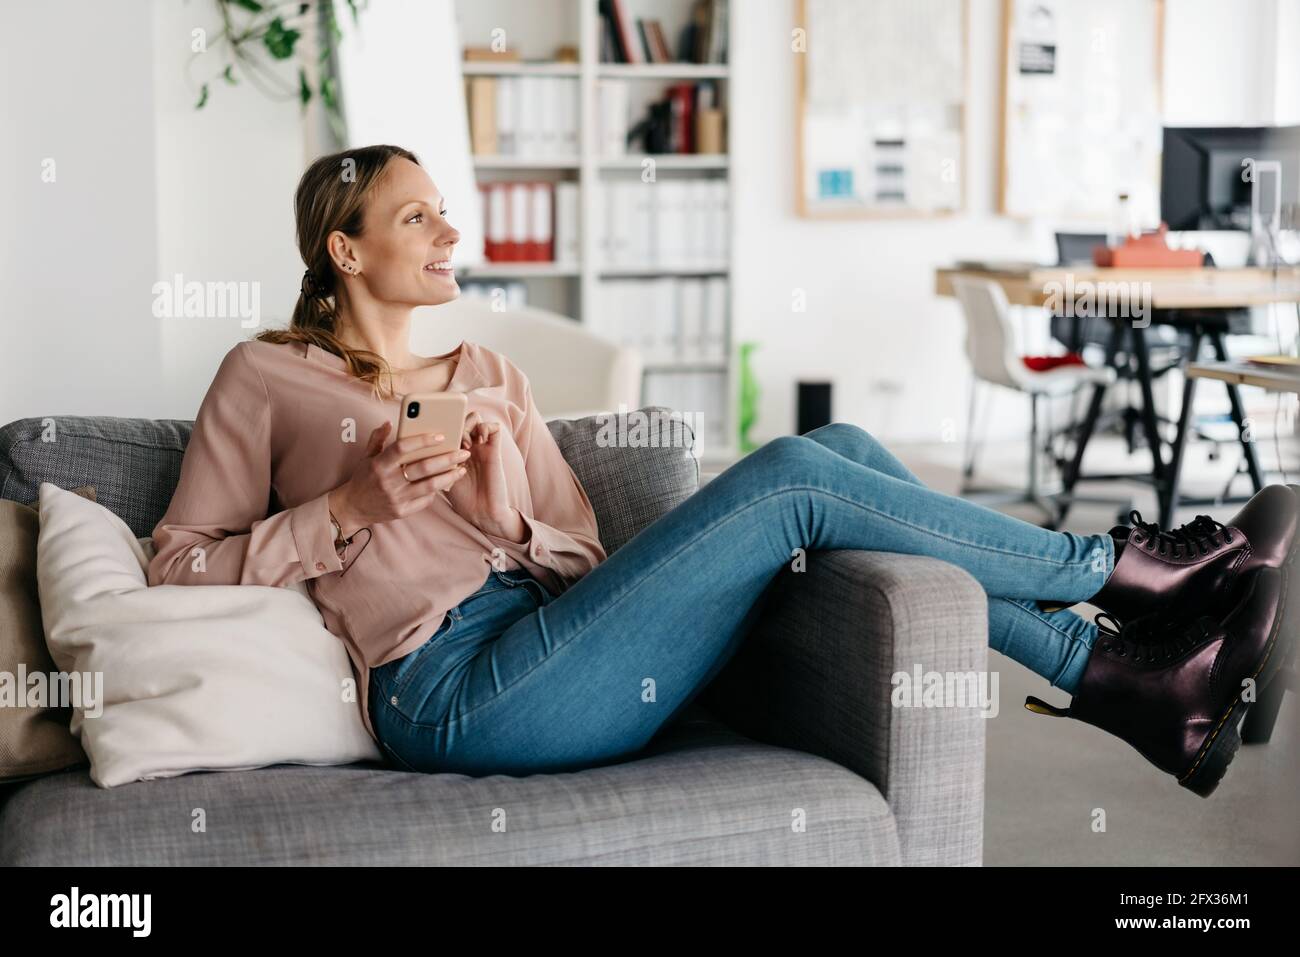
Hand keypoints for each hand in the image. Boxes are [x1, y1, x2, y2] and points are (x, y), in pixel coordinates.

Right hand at [329, 421, 470, 531]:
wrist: (352, 508)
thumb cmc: (363, 479)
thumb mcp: (366, 457)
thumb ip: (377, 439)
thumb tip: (389, 422)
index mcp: (379, 464)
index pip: (402, 448)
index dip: (422, 440)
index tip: (441, 436)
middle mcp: (388, 481)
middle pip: (423, 467)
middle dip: (447, 459)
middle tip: (463, 452)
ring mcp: (396, 498)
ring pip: (429, 486)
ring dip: (449, 476)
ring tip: (461, 468)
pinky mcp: (402, 511)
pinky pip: (425, 500)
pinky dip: (437, 491)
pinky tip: (446, 482)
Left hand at [442, 410, 523, 540]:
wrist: (480, 512)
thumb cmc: (460, 497)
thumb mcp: (439, 474)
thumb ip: (432, 458)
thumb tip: (415, 443)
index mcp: (453, 448)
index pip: (446, 423)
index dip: (438, 421)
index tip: (429, 429)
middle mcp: (468, 444)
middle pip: (459, 417)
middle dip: (451, 422)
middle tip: (447, 438)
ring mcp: (482, 445)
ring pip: (475, 418)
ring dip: (467, 425)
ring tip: (463, 442)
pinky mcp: (495, 450)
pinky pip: (494, 428)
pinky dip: (485, 428)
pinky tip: (477, 441)